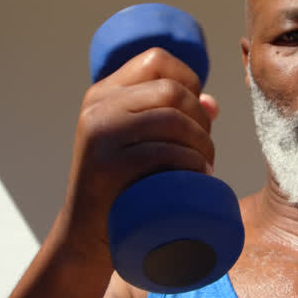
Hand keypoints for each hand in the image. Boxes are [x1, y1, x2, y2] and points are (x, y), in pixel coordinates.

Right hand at [60, 47, 218, 265]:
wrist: (86, 236)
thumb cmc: (122, 188)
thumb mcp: (137, 144)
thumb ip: (168, 118)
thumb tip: (212, 103)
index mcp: (103, 94)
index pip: (157, 60)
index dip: (189, 80)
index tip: (198, 114)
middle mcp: (97, 107)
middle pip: (171, 90)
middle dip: (201, 119)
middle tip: (205, 150)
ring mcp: (99, 135)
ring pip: (171, 119)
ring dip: (202, 143)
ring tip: (206, 166)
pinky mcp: (106, 167)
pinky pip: (163, 152)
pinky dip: (191, 163)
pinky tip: (199, 176)